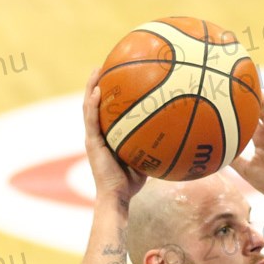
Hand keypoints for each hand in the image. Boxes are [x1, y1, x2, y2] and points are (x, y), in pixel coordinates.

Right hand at [82, 71, 144, 203]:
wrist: (117, 197)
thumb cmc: (131, 183)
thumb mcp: (145, 159)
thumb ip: (153, 145)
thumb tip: (174, 134)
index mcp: (106, 137)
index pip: (105, 111)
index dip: (108, 94)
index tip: (115, 76)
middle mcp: (97, 134)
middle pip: (94, 104)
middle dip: (97, 83)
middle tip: (104, 65)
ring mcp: (92, 138)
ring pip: (88, 107)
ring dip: (91, 87)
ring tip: (97, 69)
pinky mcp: (91, 143)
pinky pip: (91, 119)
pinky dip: (93, 104)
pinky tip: (98, 90)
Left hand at [230, 85, 263, 203]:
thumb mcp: (247, 170)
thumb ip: (234, 159)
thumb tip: (214, 153)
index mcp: (260, 140)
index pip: (248, 121)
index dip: (239, 111)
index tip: (225, 98)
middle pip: (257, 111)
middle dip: (249, 98)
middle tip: (236, 82)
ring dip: (260, 94)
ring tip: (250, 77)